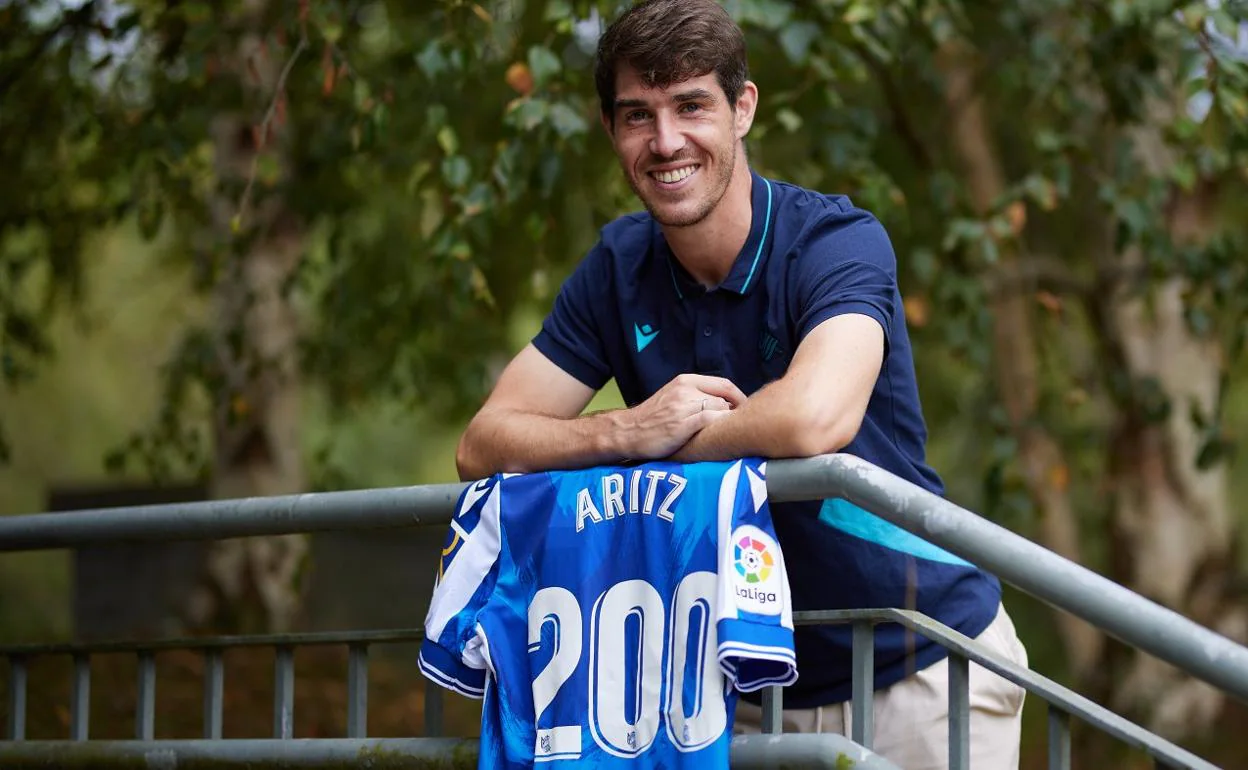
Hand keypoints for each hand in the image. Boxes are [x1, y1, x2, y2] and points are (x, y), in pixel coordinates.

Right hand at [619, 374, 745, 459]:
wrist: (627, 432)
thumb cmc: (652, 418)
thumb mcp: (673, 396)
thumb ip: (696, 395)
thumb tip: (724, 403)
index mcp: (684, 381)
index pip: (723, 383)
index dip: (738, 397)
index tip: (743, 410)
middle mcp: (684, 390)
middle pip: (725, 396)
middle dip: (737, 410)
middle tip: (741, 424)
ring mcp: (682, 407)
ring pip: (720, 408)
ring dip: (729, 421)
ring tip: (731, 433)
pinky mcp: (681, 424)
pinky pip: (711, 420)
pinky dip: (721, 426)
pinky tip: (722, 436)